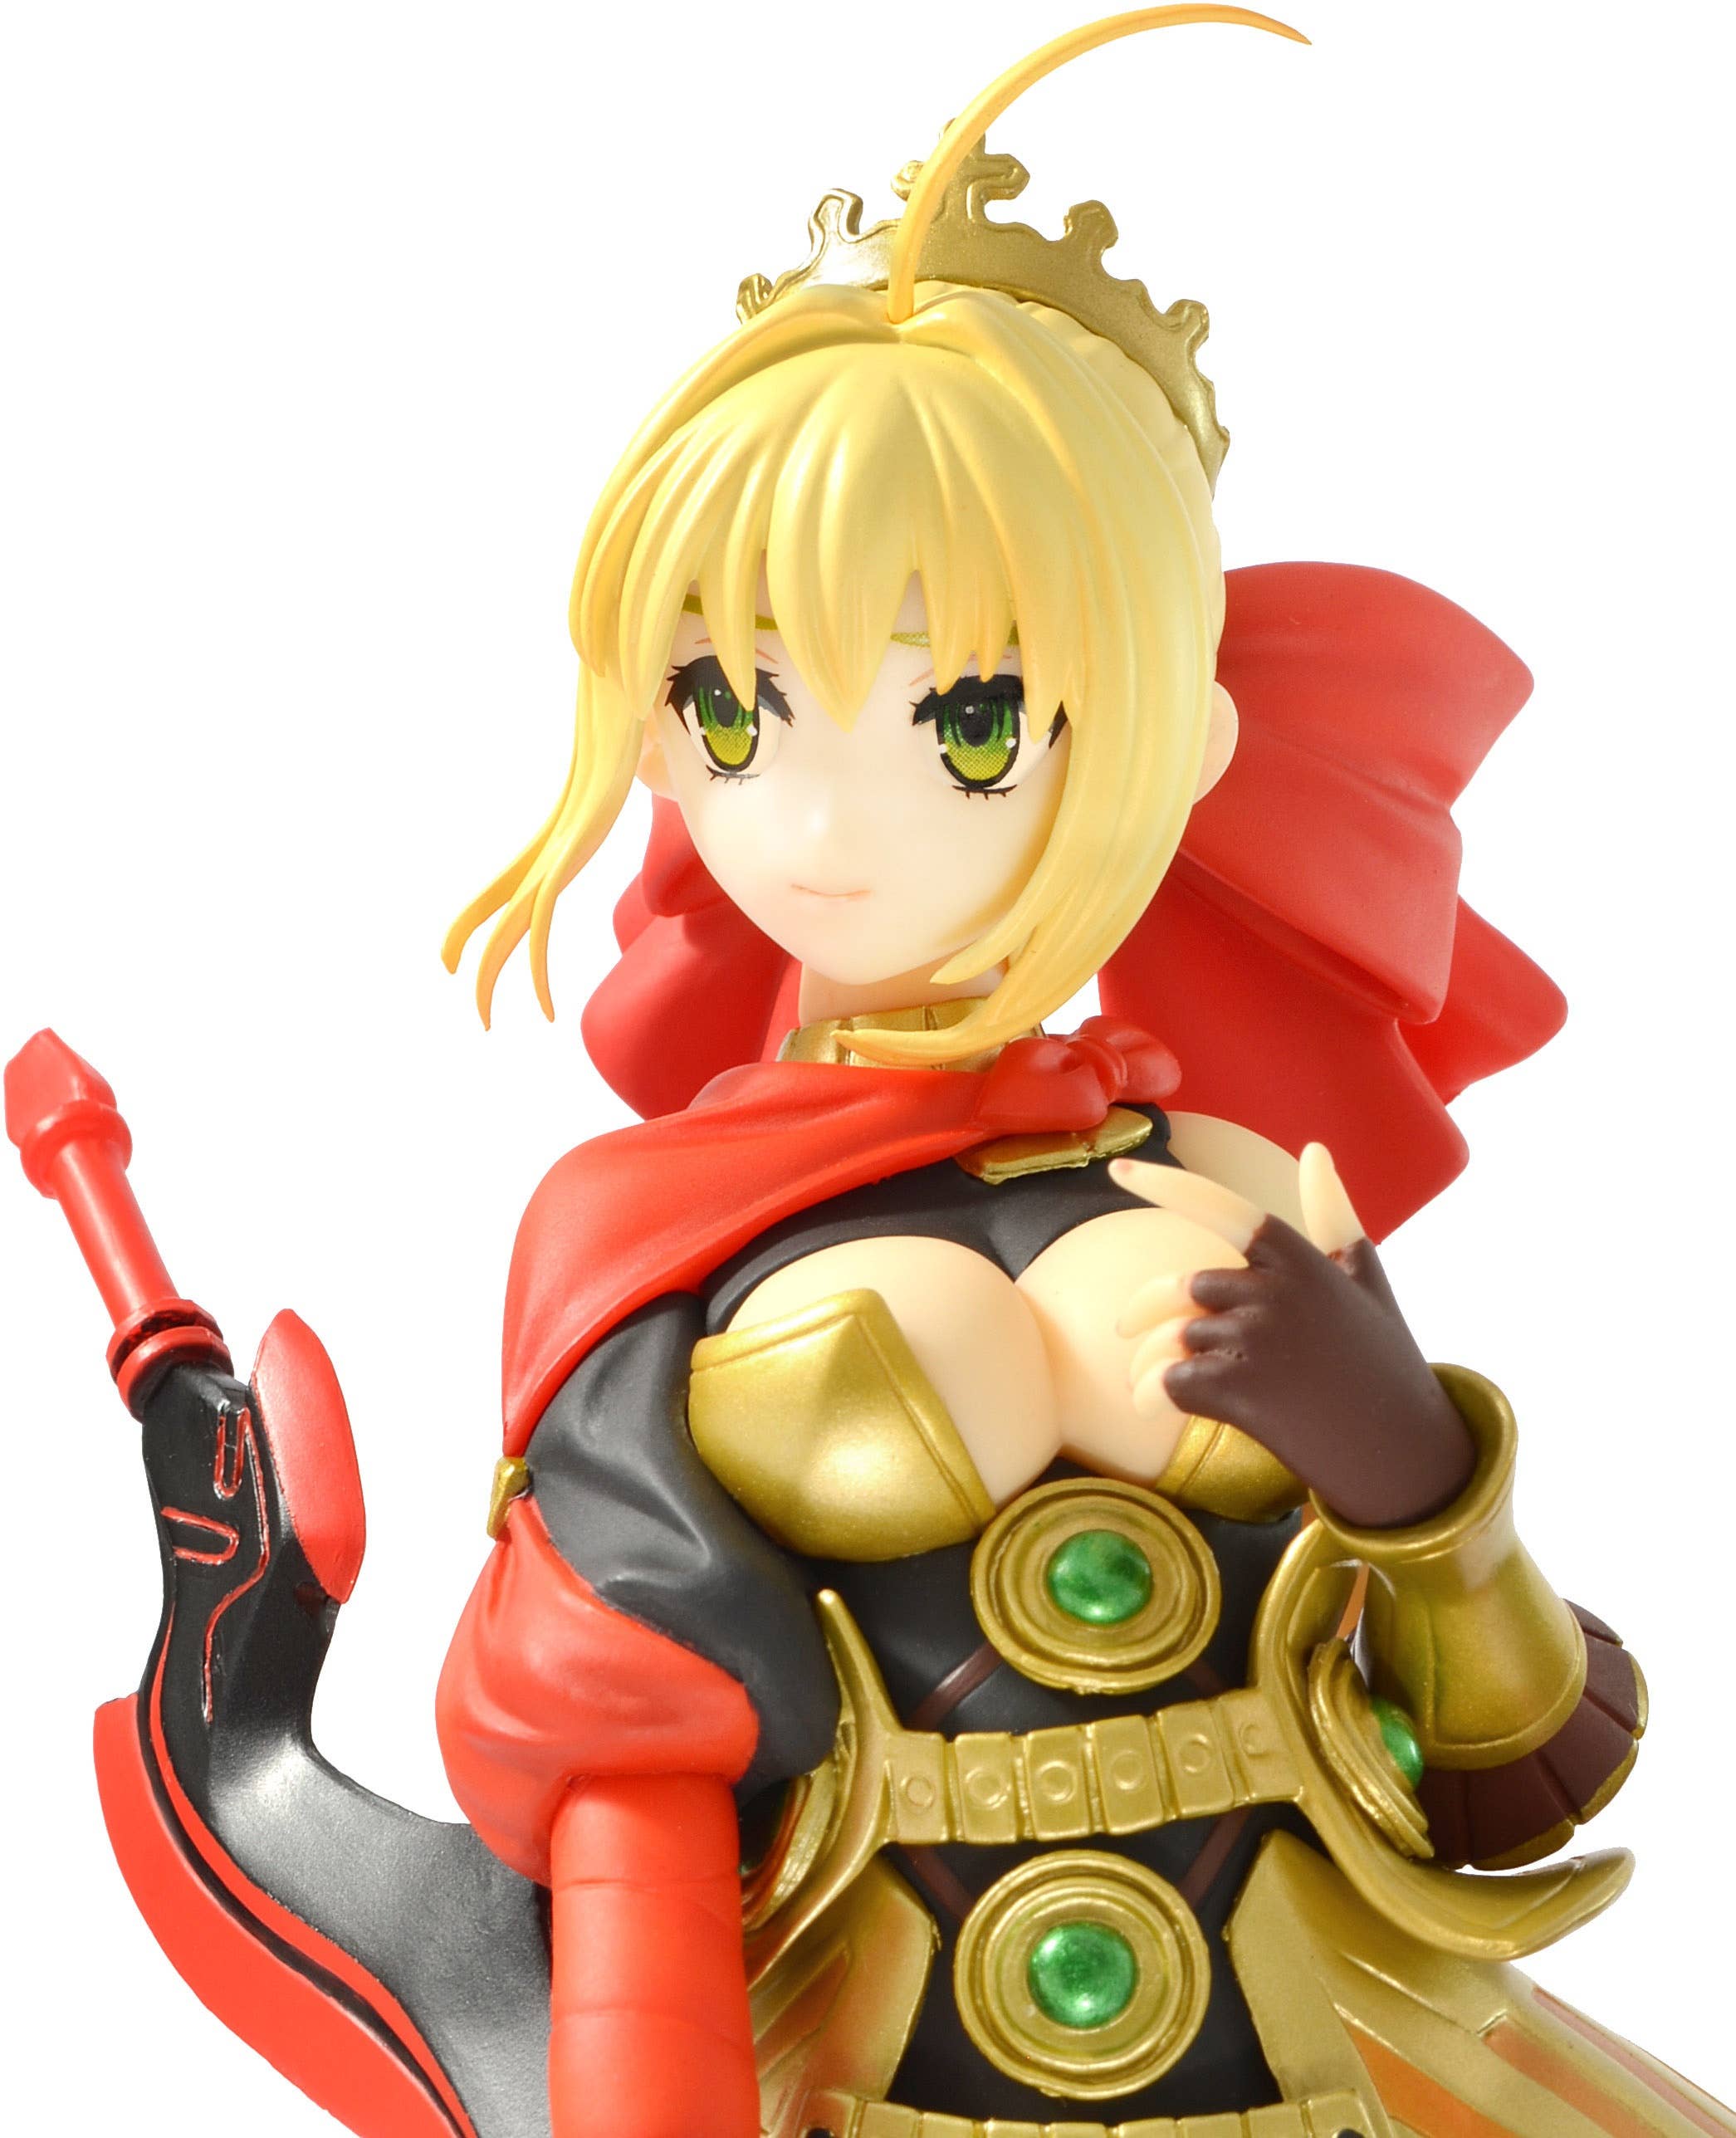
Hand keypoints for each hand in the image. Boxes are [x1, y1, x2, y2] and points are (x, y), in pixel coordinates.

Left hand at [1109, 1144, 1475, 1528]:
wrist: (1402, 1453)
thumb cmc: (1382, 1363)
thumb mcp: (1367, 1282)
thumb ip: (1333, 1216)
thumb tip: (1315, 1150)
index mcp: (1302, 1260)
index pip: (1225, 1210)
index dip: (1171, 1187)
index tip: (1120, 1171)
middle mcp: (1277, 1292)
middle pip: (1183, 1291)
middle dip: (1152, 1316)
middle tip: (1130, 1335)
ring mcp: (1258, 1341)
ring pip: (1172, 1340)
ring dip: (1151, 1364)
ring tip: (1155, 1387)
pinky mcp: (1240, 1391)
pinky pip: (1168, 1381)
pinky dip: (1151, 1396)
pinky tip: (1154, 1407)